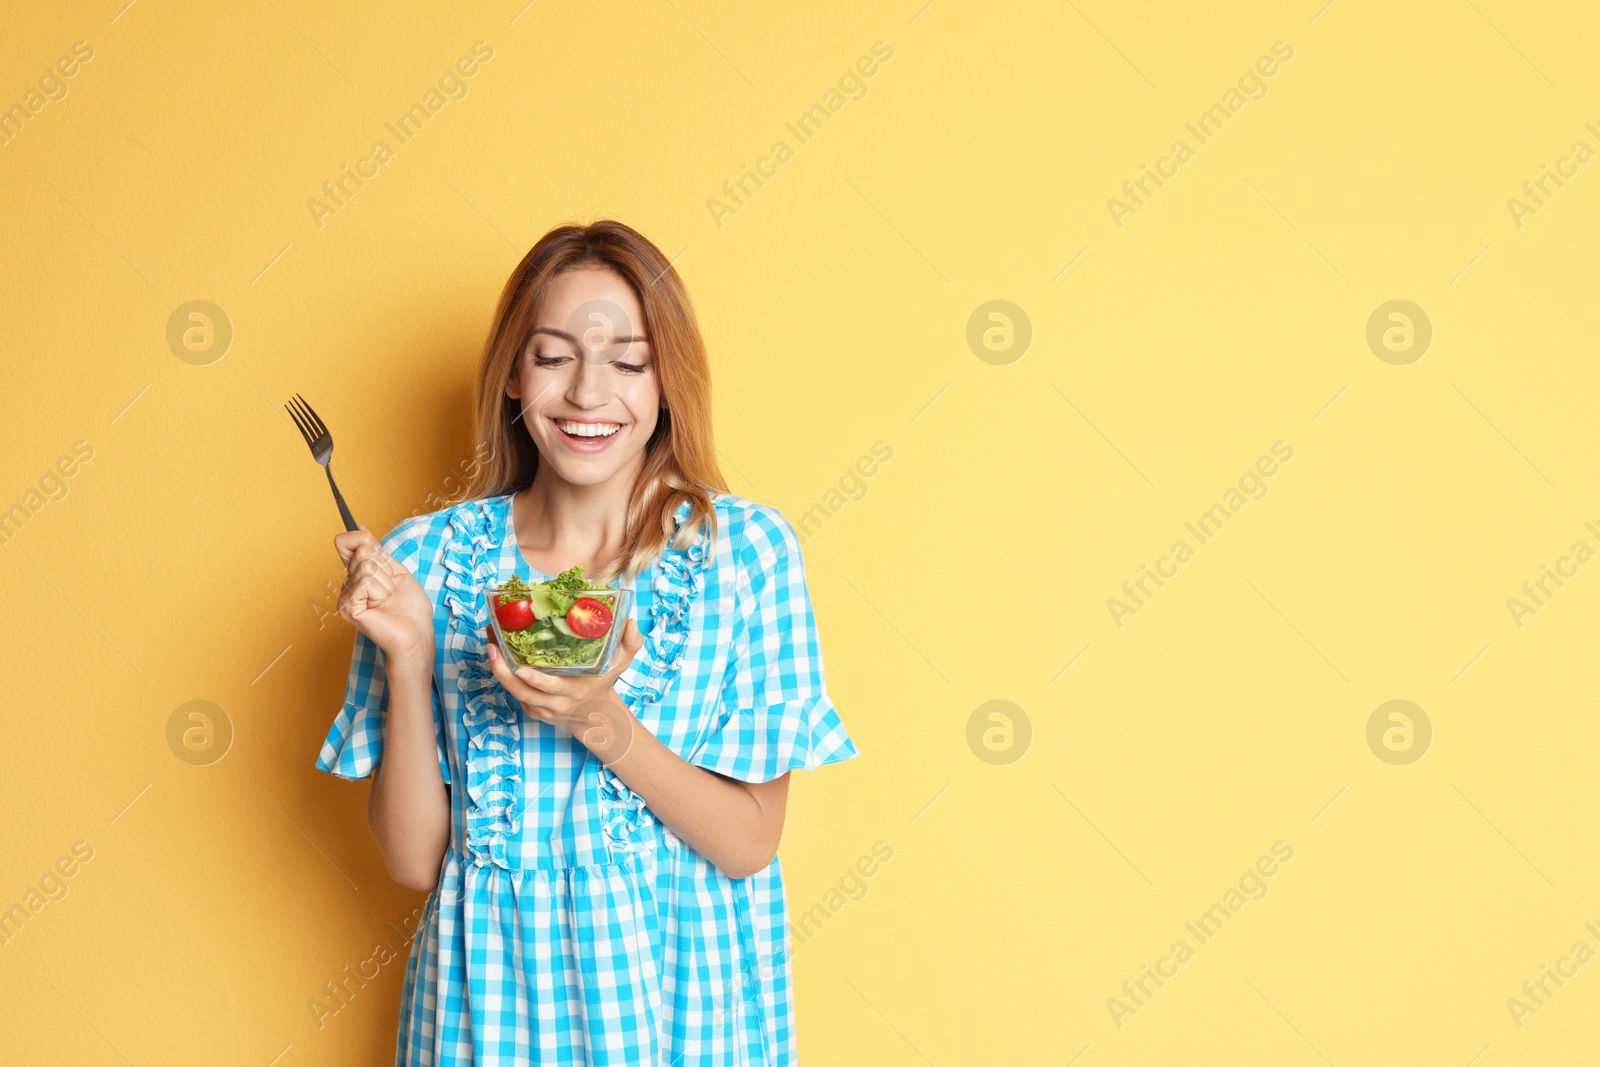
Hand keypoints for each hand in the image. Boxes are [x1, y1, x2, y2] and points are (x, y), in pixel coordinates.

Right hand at [334, 524, 434, 663]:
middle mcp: (348, 584)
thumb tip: (361, 528)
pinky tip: (380, 606)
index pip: (345, 541)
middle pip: (362, 551)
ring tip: (387, 599)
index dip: (362, 539)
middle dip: (385, 568)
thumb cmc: (411, 608)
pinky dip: (380, 591)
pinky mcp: (348, 606)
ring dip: (385, 582)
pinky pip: (365, 581)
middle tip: (390, 590)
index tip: (379, 553)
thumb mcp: (397, 571)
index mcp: (358, 575)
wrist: (417, 633)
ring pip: (366, 566)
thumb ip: (378, 552)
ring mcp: (346, 596)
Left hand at [484, 618, 644, 764]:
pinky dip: (502, 673)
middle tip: (491, 644)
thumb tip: (631, 621)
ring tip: (489, 642)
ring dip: (497, 667)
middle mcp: (552, 702)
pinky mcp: (530, 708)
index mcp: (572, 691)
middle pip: (520, 691)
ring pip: (511, 691)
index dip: (534, 679)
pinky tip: (497, 651)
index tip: (520, 667)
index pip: (549, 688)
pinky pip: (513, 691)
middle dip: (501, 669)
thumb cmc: (604, 684)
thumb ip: (630, 644)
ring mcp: (539, 708)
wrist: (594, 717)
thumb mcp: (621, 665)